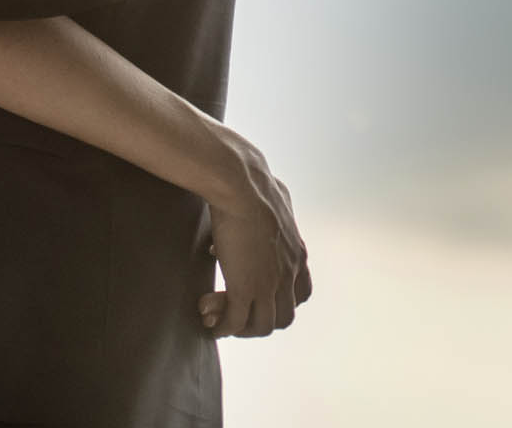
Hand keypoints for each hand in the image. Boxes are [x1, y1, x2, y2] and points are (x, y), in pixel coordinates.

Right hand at [197, 133, 310, 337]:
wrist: (241, 185)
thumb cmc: (253, 183)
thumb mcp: (279, 199)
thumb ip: (280, 208)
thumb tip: (275, 195)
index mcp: (297, 253)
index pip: (303, 294)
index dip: (283, 302)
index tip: (263, 298)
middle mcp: (289, 273)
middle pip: (284, 318)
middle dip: (260, 320)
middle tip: (236, 313)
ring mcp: (269, 284)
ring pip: (261, 327)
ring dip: (240, 328)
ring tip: (219, 319)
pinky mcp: (244, 287)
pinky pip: (235, 322)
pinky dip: (223, 328)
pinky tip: (208, 322)